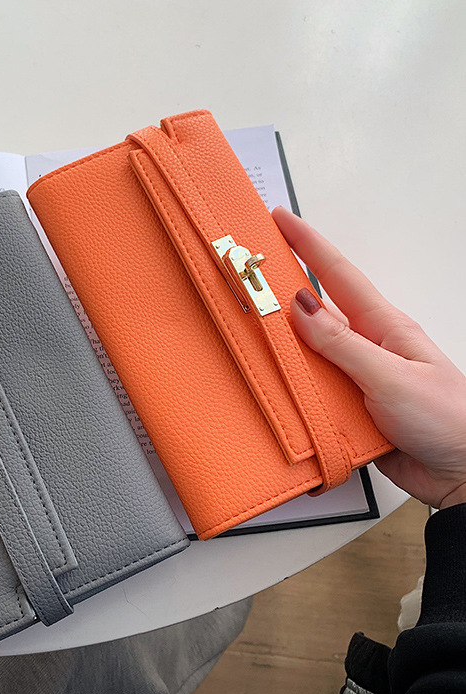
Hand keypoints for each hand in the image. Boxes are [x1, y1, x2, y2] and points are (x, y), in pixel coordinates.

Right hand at [273, 206, 465, 509]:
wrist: (461, 474)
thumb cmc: (447, 418)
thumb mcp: (391, 376)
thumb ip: (343, 344)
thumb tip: (301, 305)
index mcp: (383, 326)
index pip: (337, 273)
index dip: (308, 243)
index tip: (280, 219)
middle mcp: (365, 347)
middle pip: (315, 309)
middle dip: (282, 287)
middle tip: (248, 271)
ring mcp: (354, 377)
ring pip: (307, 352)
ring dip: (281, 344)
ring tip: (248, 330)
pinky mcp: (346, 407)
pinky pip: (308, 390)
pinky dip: (289, 387)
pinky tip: (271, 386)